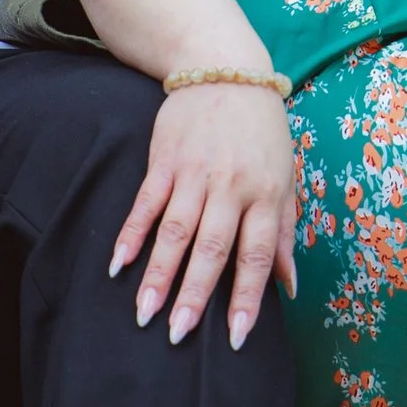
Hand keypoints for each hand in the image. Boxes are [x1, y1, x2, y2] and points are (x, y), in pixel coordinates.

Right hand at [110, 82, 297, 350]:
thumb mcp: (286, 176)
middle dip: (194, 294)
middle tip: (178, 336)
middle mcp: (230, 186)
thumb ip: (285, 231)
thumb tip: (289, 286)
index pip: (256, 255)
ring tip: (145, 312)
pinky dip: (130, 234)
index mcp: (265, 194)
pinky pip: (145, 203)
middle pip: (211, 248)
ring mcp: (194, 173)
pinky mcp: (163, 160)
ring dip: (158, 274)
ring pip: (174, 231)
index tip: (236, 338)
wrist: (226, 68)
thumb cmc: (263, 132)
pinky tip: (118, 265)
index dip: (247, 297)